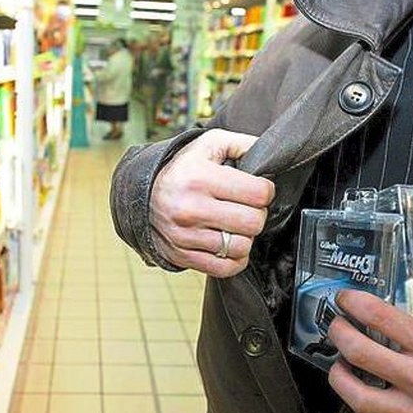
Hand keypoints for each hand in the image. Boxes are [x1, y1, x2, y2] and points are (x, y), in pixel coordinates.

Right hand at [150, 129, 274, 277]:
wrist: (141, 194)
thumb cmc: (182, 170)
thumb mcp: (209, 144)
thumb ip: (243, 143)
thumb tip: (271, 154)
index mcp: (199, 177)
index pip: (259, 193)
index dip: (265, 190)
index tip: (256, 189)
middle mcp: (190, 208)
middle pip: (253, 223)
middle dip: (256, 214)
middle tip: (246, 208)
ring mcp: (185, 235)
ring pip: (242, 247)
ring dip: (244, 237)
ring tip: (233, 225)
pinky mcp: (181, 255)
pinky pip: (225, 268)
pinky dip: (234, 259)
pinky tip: (229, 244)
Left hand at [328, 290, 412, 412]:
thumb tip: (380, 312)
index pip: (380, 317)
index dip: (354, 302)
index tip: (345, 299)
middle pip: (359, 352)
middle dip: (339, 333)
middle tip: (337, 327)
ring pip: (357, 396)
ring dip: (339, 375)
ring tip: (341, 364)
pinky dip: (357, 406)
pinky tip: (359, 392)